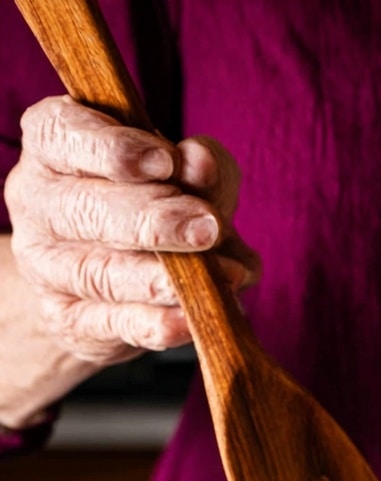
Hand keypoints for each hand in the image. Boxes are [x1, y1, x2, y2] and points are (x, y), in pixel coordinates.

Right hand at [3, 95, 260, 365]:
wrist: (113, 278)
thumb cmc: (152, 201)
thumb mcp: (183, 173)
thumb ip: (198, 165)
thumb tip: (202, 165)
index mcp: (53, 143)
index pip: (65, 134)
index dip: (116, 150)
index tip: (168, 162)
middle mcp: (36, 199)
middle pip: (88, 211)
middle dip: (154, 220)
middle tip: (209, 228)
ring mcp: (45, 265)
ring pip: (100, 274)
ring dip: (163, 279)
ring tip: (222, 276)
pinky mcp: (66, 319)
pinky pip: (111, 324)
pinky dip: (156, 324)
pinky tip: (190, 318)